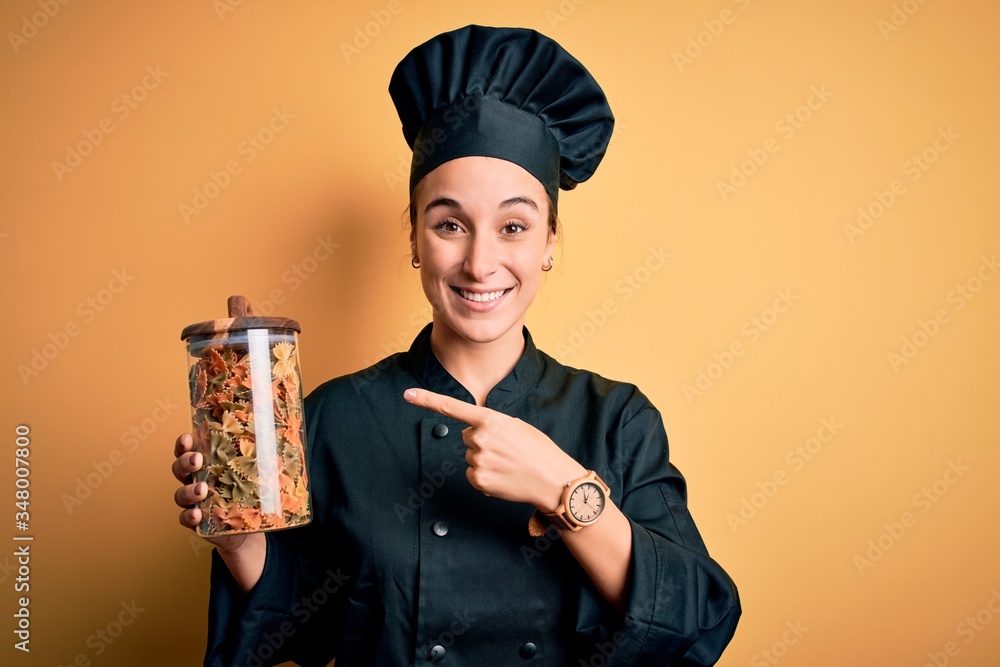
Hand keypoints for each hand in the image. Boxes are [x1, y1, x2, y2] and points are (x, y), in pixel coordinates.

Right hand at [171, 432, 255, 554]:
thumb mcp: (255, 471)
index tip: (189, 436)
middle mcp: (195, 480)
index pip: (189, 449)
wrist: (247, 529)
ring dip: (188, 490)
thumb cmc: (249, 492)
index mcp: (207, 463)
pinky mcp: (197, 521)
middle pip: (180, 467)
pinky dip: (188, 516)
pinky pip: (185, 518)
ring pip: (180, 493)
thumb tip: (286, 434)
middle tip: (197, 460)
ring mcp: (194, 501)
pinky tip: (196, 514)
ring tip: (201, 489)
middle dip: (185, 462)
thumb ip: (261, 454)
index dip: (184, 442)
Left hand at [403, 388, 584, 510]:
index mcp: (490, 419)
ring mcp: (478, 460)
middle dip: (482, 441)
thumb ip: (490, 425)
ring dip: (485, 460)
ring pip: (470, 456)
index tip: (408, 394)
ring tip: (509, 464)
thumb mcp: (516, 426)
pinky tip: (504, 477)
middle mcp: (480, 438)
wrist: (553, 479)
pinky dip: (485, 477)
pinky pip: (473, 474)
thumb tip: (470, 435)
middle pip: (467, 437)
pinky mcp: (479, 480)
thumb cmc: (538, 450)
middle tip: (507, 449)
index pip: (452, 407)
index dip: (427, 400)